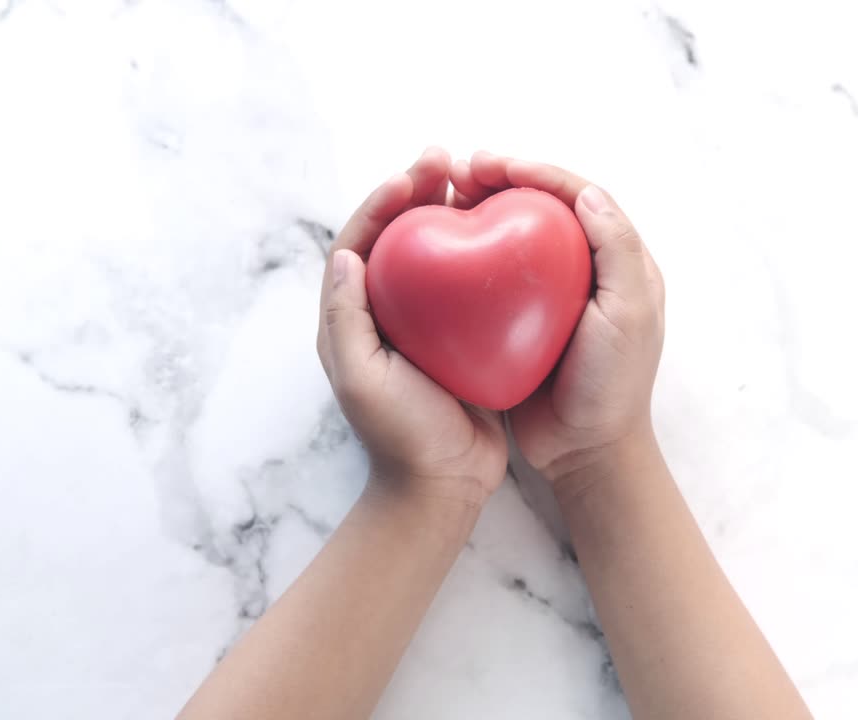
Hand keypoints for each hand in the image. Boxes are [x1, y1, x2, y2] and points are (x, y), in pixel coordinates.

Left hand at [317, 148, 507, 506]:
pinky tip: (510, 233)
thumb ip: (347, 318)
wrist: (441, 485)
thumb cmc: (399, 434)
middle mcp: (386, 311)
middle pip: (399, 235)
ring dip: (452, 212)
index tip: (415, 175)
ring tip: (477, 180)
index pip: (361, 240)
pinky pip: (472, 284)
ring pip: (437, 252)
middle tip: (447, 160)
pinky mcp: (462, 337)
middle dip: (418, 191)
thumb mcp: (361, 377)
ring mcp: (426, 323)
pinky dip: (485, 253)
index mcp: (353, 315)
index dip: (383, 201)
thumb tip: (348, 255)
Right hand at [450, 152, 665, 493]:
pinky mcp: (521, 322)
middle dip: (502, 180)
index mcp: (620, 262)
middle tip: (459, 171)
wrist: (588, 451)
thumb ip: (616, 251)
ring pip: (515, 235)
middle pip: (542, 207)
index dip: (536, 171)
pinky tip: (440, 247)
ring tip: (444, 196)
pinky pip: (494, 277)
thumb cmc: (613, 385)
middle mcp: (586, 271)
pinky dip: (470, 254)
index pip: (578, 197)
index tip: (493, 164)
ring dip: (482, 209)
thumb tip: (587, 193)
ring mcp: (552, 297)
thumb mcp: (627, 316)